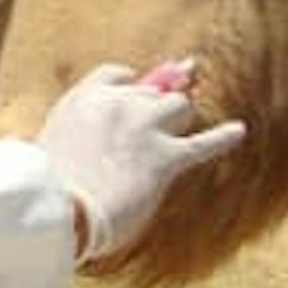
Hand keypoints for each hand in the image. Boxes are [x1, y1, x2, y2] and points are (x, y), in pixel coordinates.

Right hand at [37, 58, 247, 264]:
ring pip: (178, 107)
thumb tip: (104, 134)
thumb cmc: (49, 190)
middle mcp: (117, 104)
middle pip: (152, 93)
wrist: (58, 211)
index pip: (117, 76)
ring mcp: (144, 128)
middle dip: (156, 109)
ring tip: (171, 143)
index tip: (137, 93)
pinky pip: (202, 143)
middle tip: (153, 131)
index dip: (131, 87)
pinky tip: (238, 131)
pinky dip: (222, 137)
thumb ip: (81, 131)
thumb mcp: (54, 146)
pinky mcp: (165, 158)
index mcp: (83, 98)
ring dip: (178, 121)